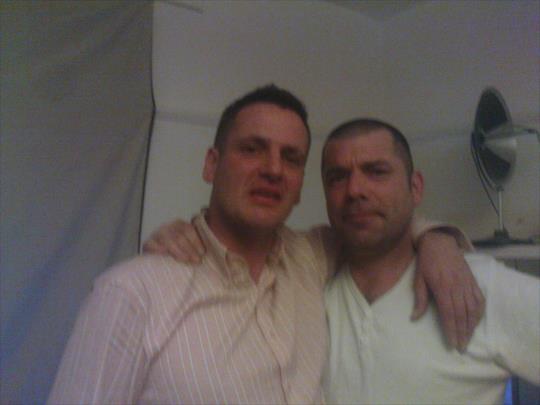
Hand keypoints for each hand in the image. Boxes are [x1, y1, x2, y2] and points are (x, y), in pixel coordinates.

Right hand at [142, 218, 204, 263]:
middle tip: (197, 260)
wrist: (157, 257)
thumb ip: (195, 245)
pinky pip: (153, 245)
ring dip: (179, 252)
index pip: (188, 230)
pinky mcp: (147, 243)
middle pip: (179, 236)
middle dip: (190, 249)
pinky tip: (167, 257)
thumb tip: (206, 253)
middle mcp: (168, 226)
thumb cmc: (179, 251)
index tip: (202, 253)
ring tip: (186, 260)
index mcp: (179, 224)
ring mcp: (157, 234)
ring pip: (168, 240)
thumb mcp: (188, 244)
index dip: (196, 241)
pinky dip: (160, 250)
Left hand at [412, 232, 484, 351]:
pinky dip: (479, 312)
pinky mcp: (472, 280)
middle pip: (462, 315)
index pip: (448, 314)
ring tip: (468, 339)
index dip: (451, 330)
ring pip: (472, 309)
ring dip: (472, 326)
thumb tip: (414, 318)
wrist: (439, 242)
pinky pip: (479, 299)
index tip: (452, 344)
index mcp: (442, 288)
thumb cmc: (426, 261)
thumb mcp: (418, 279)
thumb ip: (419, 299)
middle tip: (461, 347)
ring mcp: (467, 284)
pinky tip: (476, 322)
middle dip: (462, 333)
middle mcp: (457, 287)